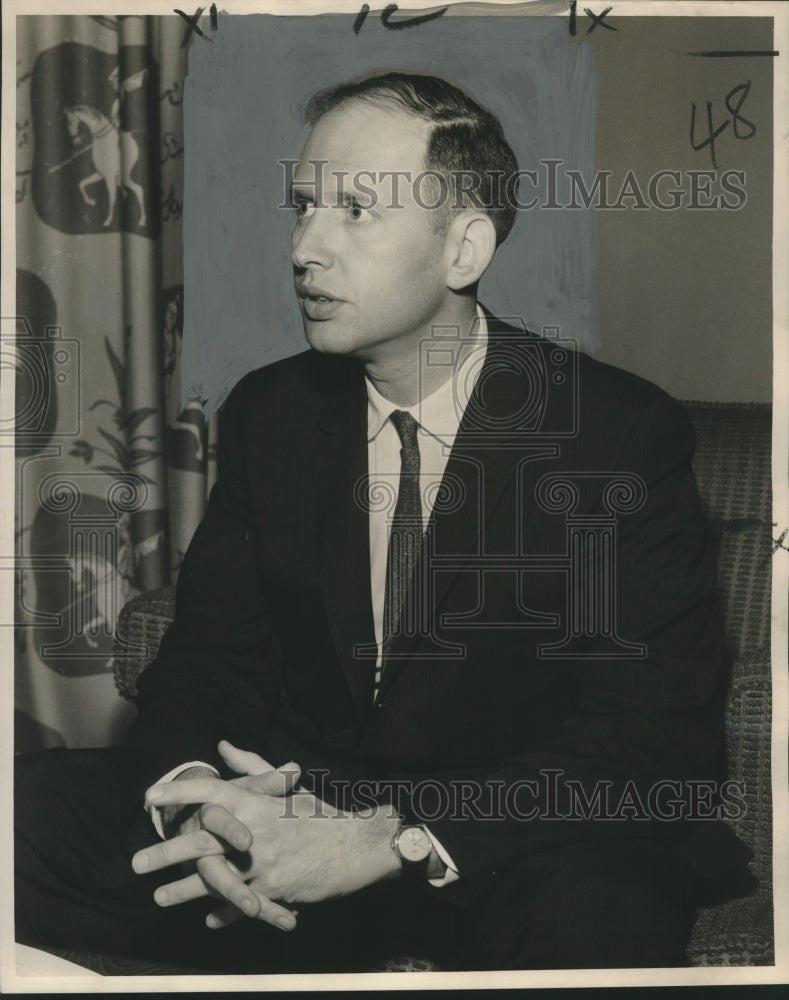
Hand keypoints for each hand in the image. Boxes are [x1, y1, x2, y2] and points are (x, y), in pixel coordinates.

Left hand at [133, 745, 401, 927]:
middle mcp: (255, 834)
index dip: (178, 793)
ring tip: (158, 897)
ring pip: (213, 880)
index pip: (210, 792)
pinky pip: (241, 905)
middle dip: (165, 852)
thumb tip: (222, 746)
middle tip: (136, 862)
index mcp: (257, 803)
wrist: (357, 845)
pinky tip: (209, 920)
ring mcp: (263, 865)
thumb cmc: (321, 814)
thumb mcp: (289, 788)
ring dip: (183, 890)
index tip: (149, 796)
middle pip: (201, 842)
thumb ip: (253, 767)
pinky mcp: (274, 891)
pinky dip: (224, 913)